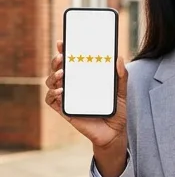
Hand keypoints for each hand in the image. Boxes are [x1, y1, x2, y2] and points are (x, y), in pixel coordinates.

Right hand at [45, 40, 128, 161]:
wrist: (114, 133)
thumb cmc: (116, 111)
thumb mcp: (121, 93)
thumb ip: (122, 76)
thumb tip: (119, 58)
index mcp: (83, 78)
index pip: (70, 61)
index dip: (63, 50)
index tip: (62, 42)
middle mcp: (73, 86)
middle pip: (57, 69)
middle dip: (56, 60)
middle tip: (62, 58)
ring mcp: (67, 98)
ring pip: (51, 82)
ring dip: (53, 76)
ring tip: (63, 74)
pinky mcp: (65, 111)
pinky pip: (51, 100)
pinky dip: (52, 94)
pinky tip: (61, 92)